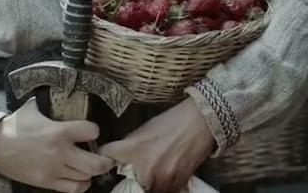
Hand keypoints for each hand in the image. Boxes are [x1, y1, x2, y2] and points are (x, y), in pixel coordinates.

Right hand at [0, 98, 113, 192]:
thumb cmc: (14, 126)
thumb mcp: (34, 108)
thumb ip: (50, 102)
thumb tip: (58, 88)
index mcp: (59, 131)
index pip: (92, 131)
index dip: (95, 131)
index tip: (92, 131)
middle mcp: (60, 152)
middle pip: (96, 162)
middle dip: (106, 160)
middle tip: (107, 156)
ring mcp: (54, 169)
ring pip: (86, 176)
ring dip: (93, 172)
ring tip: (93, 165)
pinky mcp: (47, 182)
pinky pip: (73, 188)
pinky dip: (81, 184)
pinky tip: (81, 177)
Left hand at [100, 98, 215, 192]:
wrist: (201, 121)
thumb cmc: (174, 121)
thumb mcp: (146, 128)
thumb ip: (131, 144)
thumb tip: (120, 155)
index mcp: (135, 148)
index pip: (108, 155)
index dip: (105, 156)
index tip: (106, 159)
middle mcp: (146, 166)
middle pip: (128, 182)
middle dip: (132, 176)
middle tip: (139, 168)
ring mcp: (162, 178)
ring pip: (148, 189)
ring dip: (149, 183)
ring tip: (157, 169)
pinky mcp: (177, 183)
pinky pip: (166, 190)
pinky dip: (165, 184)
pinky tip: (168, 171)